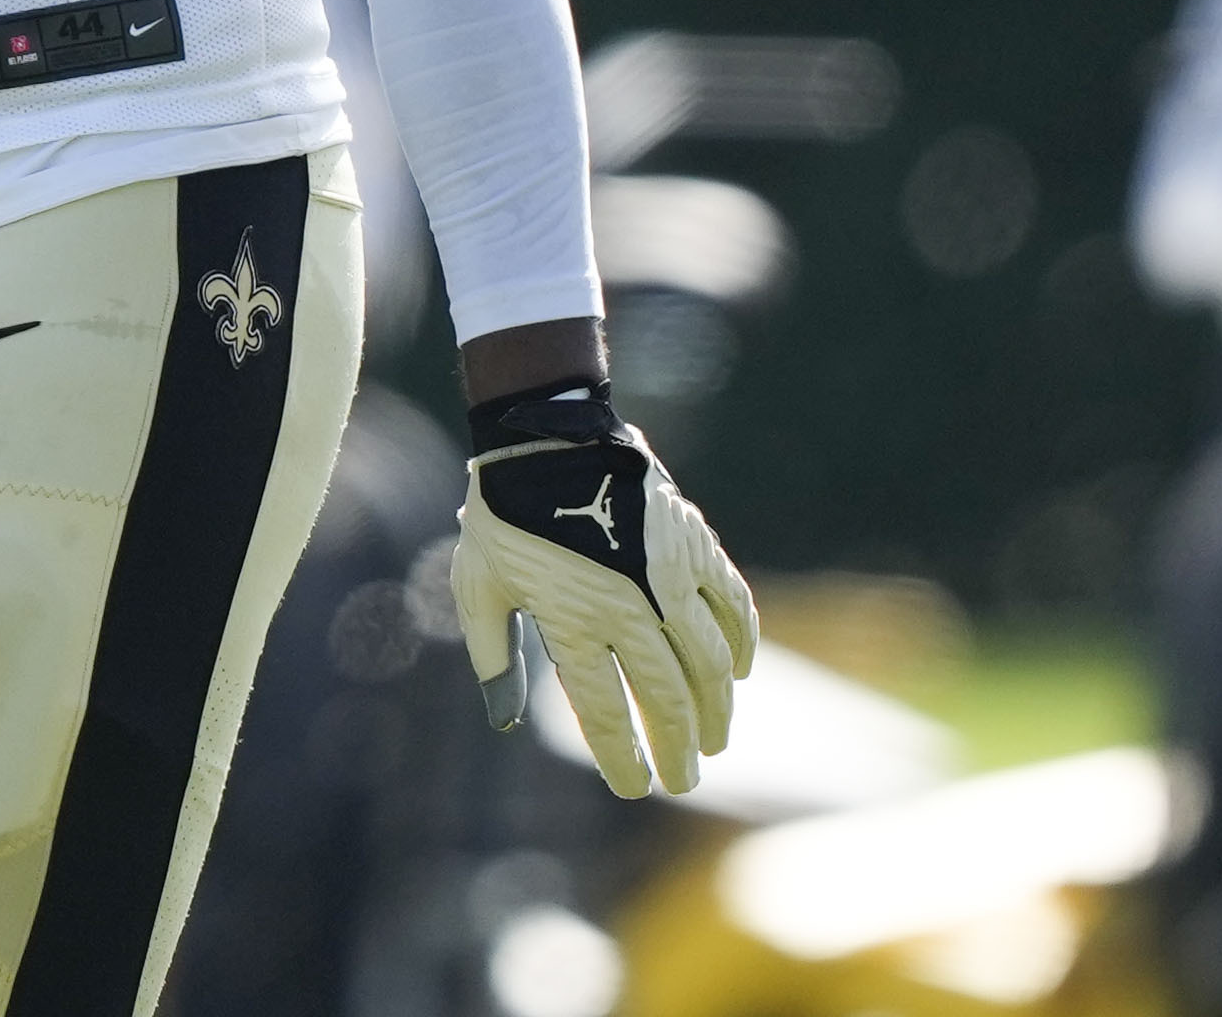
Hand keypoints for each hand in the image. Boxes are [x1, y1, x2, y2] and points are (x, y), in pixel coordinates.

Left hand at [452, 423, 756, 796]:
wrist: (544, 435)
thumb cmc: (502, 513)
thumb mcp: (479, 585)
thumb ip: (494, 655)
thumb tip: (503, 716)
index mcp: (571, 620)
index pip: (604, 712)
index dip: (623, 758)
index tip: (635, 786)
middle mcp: (625, 606)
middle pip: (665, 698)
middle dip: (677, 747)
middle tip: (683, 780)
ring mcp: (665, 576)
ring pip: (708, 664)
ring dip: (716, 709)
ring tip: (713, 741)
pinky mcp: (692, 546)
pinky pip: (731, 605)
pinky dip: (741, 643)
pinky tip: (738, 673)